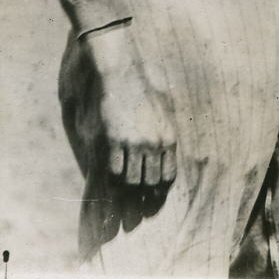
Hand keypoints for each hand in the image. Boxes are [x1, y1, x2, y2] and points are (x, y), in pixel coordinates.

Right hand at [85, 26, 177, 185]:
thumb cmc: (142, 92)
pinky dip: (112, 180)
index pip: (168, 177)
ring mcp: (133, 143)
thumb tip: (164, 157)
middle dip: (143, 196)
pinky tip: (110, 179)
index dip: (159, 191)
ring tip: (121, 194)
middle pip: (150, 183)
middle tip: (135, 204)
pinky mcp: (113, 141)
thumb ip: (164, 136)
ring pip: (131, 182)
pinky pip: (114, 171)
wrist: (121, 74)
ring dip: (126, 190)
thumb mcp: (163, 113)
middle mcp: (153, 143)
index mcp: (168, 138)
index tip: (152, 197)